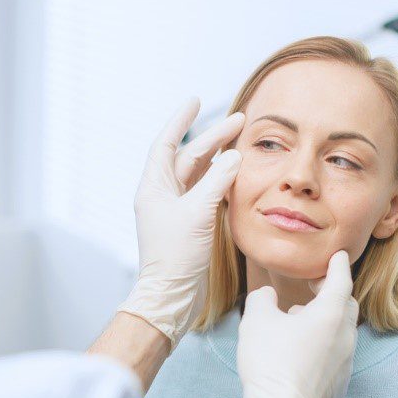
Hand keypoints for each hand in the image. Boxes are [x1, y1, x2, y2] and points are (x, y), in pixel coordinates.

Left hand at [117, 99, 244, 349]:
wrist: (171, 297)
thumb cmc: (175, 258)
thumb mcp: (198, 214)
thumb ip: (216, 183)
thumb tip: (233, 157)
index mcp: (154, 187)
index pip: (167, 144)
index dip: (181, 121)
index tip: (196, 101)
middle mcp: (163, 195)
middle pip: (190, 157)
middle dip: (213, 138)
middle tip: (240, 120)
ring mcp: (177, 210)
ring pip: (201, 175)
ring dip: (220, 158)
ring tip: (243, 142)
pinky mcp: (191, 225)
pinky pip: (208, 194)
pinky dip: (223, 182)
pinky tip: (238, 174)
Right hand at [237, 250, 359, 397]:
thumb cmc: (270, 362)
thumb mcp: (256, 320)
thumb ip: (262, 298)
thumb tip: (268, 296)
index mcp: (330, 315)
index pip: (341, 280)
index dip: (338, 265)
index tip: (339, 256)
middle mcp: (344, 337)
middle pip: (347, 306)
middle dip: (333, 293)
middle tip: (314, 288)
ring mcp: (345, 363)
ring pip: (341, 332)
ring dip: (325, 321)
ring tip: (298, 322)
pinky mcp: (339, 385)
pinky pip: (336, 356)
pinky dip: (323, 346)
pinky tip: (301, 354)